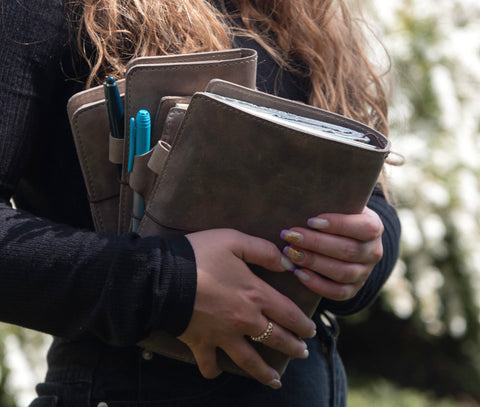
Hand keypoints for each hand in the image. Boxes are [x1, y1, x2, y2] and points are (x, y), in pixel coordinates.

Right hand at [179, 229, 315, 388]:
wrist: (162, 277)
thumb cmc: (199, 255)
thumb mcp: (234, 240)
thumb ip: (263, 251)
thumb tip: (286, 263)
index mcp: (255, 294)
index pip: (288, 314)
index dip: (303, 324)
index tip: (311, 331)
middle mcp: (244, 320)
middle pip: (275, 339)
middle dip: (293, 348)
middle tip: (302, 354)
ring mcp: (222, 335)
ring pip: (249, 360)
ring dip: (264, 372)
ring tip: (276, 381)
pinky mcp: (200, 343)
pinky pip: (209, 364)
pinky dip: (214, 370)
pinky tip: (219, 372)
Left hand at [280, 207, 383, 300]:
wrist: (343, 238)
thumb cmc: (335, 216)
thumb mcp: (338, 205)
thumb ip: (329, 202)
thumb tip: (304, 199)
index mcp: (374, 227)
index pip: (363, 228)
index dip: (338, 225)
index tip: (311, 220)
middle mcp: (374, 251)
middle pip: (348, 251)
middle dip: (316, 243)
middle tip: (290, 236)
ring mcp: (365, 272)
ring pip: (343, 272)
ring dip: (314, 263)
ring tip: (290, 253)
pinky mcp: (354, 288)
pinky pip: (338, 292)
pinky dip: (317, 284)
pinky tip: (298, 273)